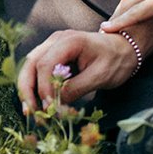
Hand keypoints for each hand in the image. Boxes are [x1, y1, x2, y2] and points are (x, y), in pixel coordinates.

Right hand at [16, 29, 138, 112]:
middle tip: (31, 112)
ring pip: (30, 66)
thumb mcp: (100, 76)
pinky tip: (36, 102)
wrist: (124, 49)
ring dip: (28, 88)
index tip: (49, 109)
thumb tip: (55, 105)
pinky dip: (35, 86)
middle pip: (31, 63)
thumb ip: (76, 88)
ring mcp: (52, 45)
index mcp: (69, 41)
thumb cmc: (115, 61)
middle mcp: (56, 40)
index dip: (44, 88)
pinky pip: (37, 69)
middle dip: (28, 89)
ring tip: (30, 110)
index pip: (45, 64)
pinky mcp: (53, 54)